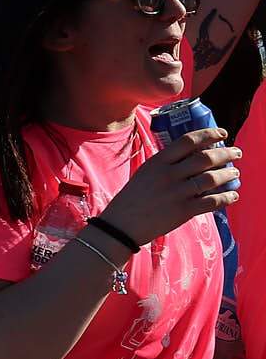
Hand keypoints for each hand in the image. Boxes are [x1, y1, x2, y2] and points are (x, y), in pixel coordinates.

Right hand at [101, 127, 240, 242]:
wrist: (122, 225)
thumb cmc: (132, 197)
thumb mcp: (145, 173)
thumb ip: (166, 164)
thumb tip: (193, 155)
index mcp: (158, 162)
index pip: (188, 141)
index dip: (209, 134)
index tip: (222, 134)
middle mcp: (168, 175)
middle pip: (204, 158)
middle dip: (226, 153)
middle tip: (236, 152)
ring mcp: (176, 193)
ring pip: (211, 178)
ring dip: (228, 174)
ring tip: (235, 172)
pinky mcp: (183, 211)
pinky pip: (212, 202)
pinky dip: (226, 197)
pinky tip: (233, 195)